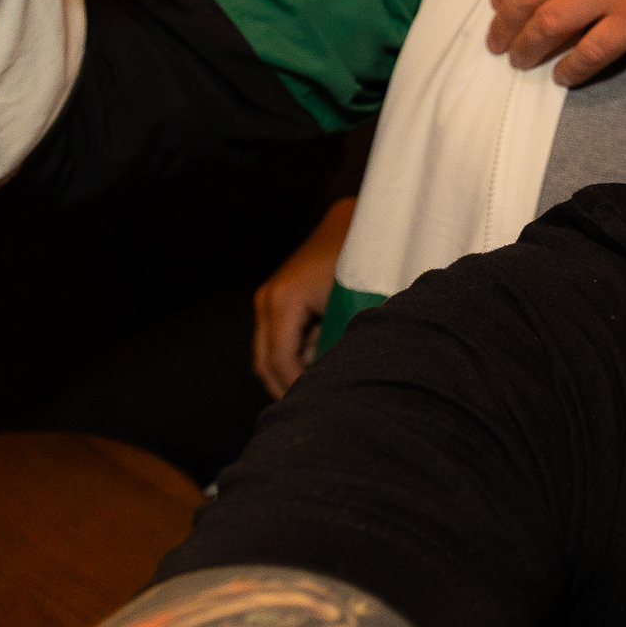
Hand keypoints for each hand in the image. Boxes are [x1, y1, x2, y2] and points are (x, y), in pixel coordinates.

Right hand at [253, 194, 354, 397]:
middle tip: (316, 406)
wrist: (360, 220)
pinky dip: (295, 353)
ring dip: (291, 371)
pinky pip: (279, 336)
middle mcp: (268, 299)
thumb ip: (336, 343)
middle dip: (288, 388)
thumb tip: (337, 379)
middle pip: (265, 363)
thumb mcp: (351, 306)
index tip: (320, 405)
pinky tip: (320, 359)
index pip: (279, 362)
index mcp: (282, 302)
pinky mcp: (278, 296)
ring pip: (269, 352)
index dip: (297, 389)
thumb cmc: (360, 261)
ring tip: (322, 384)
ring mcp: (269, 296)